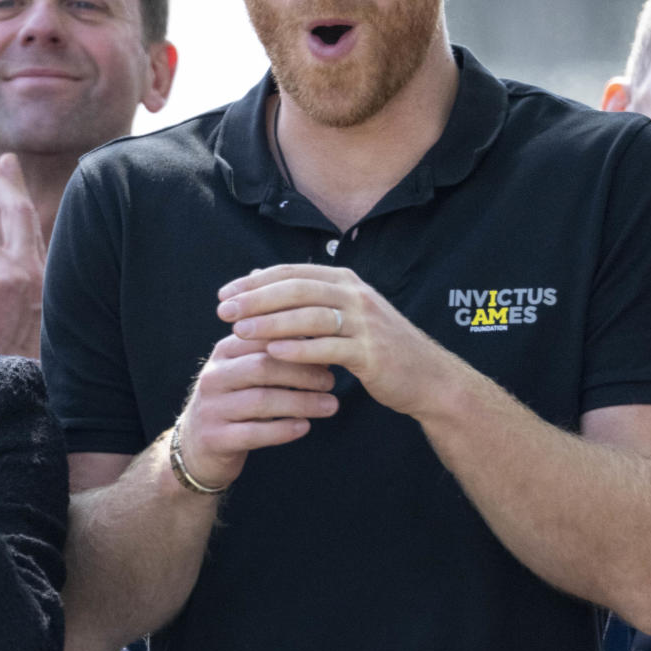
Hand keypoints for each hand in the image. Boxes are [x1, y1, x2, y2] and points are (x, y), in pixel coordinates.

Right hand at [176, 332, 338, 489]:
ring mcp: (211, 408)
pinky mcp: (215, 439)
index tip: (328, 350)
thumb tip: (324, 344)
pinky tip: (305, 427)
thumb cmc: (235, 403)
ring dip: (301, 402)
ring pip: (261, 401)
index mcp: (223, 353)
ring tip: (330, 405)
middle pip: (262, 366)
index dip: (298, 344)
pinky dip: (283, 430)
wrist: (197, 446)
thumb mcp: (246, 374)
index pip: (262, 338)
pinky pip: (254, 433)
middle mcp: (213, 377)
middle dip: (302, 373)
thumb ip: (275, 358)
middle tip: (331, 381)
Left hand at [216, 264, 463, 418]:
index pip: (292, 273)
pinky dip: (299, 349)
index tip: (224, 294)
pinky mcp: (371, 353)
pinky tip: (272, 355)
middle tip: (223, 311)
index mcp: (345, 281)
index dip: (254, 282)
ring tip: (240, 332)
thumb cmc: (376, 346)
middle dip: (255, 299)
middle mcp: (356, 295)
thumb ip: (306, 296)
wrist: (427, 377)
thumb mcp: (344, 312)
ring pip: (310, 317)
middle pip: (297, 289)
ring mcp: (366, 323)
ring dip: (270, 323)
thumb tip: (258, 276)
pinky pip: (329, 348)